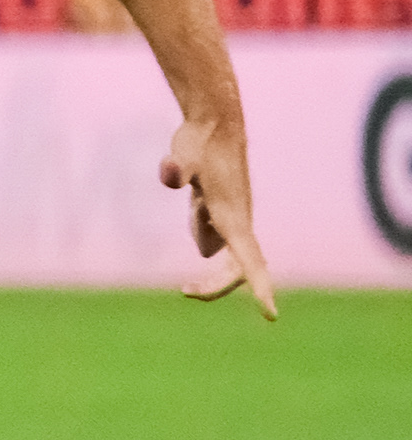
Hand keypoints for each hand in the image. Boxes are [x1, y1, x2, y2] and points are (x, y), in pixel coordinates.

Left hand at [160, 111, 278, 317]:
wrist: (214, 124)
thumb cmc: (199, 141)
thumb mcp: (183, 156)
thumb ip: (176, 168)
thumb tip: (169, 173)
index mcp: (233, 218)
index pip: (249, 261)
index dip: (259, 288)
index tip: (270, 315)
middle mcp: (238, 221)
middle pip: (235, 269)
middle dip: (215, 285)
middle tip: (184, 289)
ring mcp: (234, 217)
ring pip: (219, 249)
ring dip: (202, 236)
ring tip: (197, 198)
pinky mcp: (224, 212)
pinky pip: (212, 234)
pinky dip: (200, 226)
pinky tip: (197, 199)